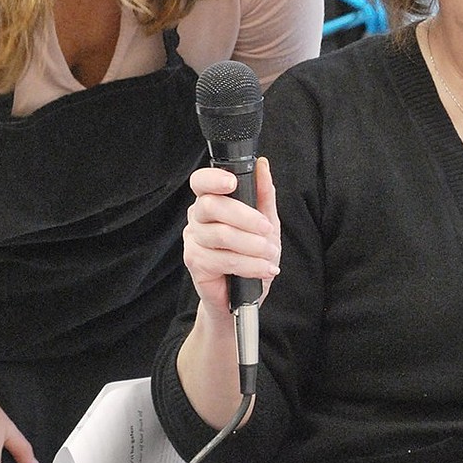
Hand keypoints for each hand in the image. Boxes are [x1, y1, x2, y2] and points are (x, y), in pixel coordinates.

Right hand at [182, 156, 280, 316]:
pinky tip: (264, 268)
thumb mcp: (266, 223)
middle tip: (266, 229)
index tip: (232, 183)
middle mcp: (197, 218)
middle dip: (245, 217)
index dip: (213, 179)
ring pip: (221, 235)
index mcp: (211, 202)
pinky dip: (250, 264)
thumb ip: (263, 194)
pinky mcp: (195, 263)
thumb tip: (262, 165)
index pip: (200, 182)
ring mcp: (193, 240)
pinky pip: (223, 259)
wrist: (242, 297)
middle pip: (212, 206)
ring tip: (270, 254)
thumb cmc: (251, 256)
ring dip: (252, 246)